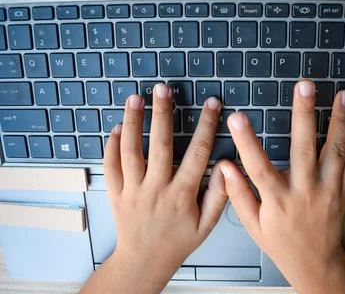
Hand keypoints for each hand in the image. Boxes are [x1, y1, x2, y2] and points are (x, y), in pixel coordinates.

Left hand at [83, 84, 227, 292]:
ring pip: (130, 151)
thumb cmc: (177, 242)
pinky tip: (117, 127)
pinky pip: (110, 166)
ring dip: (132, 122)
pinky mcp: (115, 193)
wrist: (144, 261)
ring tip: (135, 98)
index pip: (197, 154)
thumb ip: (219, 196)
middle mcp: (156, 189)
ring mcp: (133, 190)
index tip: (212, 104)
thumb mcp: (206, 225)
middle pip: (159, 145)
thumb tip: (229, 167)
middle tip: (163, 88)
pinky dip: (111, 145)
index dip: (206, 126)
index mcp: (182, 195)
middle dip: (162, 113)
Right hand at [219, 80, 344, 293]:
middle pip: (304, 148)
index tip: (238, 118)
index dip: (246, 142)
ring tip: (342, 96)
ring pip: (335, 151)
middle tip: (305, 87)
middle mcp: (305, 192)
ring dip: (339, 121)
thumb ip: (239, 195)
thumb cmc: (282, 244)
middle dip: (304, 114)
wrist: (316, 263)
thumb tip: (225, 168)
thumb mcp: (254, 225)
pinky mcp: (344, 192)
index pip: (258, 167)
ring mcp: (328, 190)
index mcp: (278, 201)